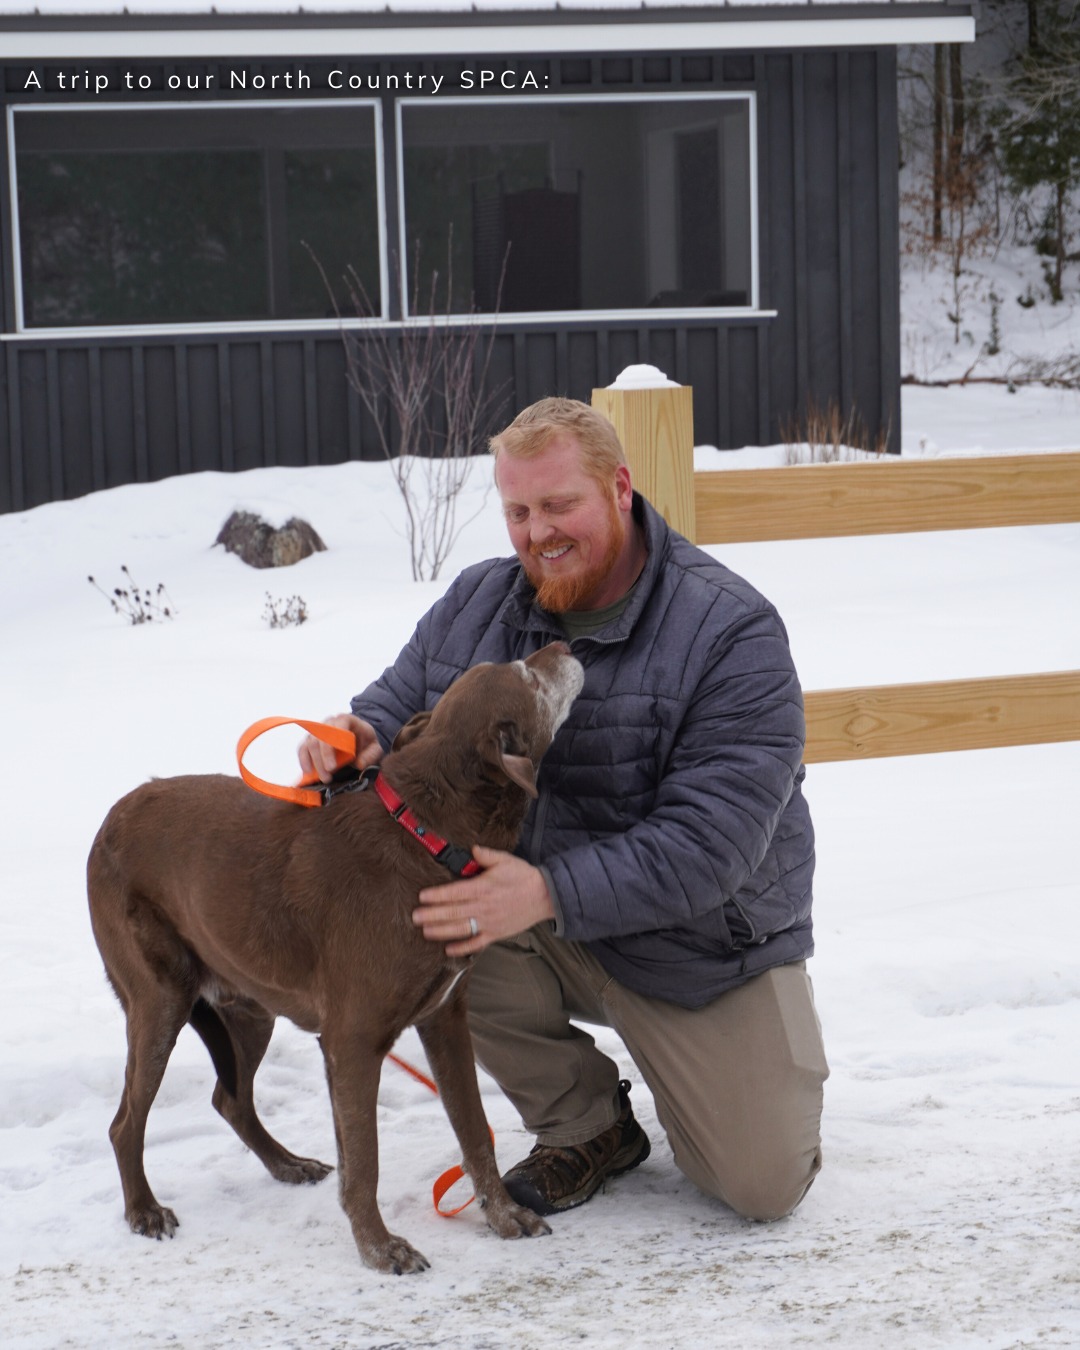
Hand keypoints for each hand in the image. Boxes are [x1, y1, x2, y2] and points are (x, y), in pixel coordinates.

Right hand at [297, 713, 382, 781]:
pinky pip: (303, 747)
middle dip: (321, 761)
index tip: (332, 767)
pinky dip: (303, 760)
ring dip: (313, 763)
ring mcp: (319, 729)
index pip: (333, 730)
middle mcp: (330, 722)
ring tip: (323, 778)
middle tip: (327, 778)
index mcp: (346, 719)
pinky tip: (307, 772)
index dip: (329, 749)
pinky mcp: (312, 738)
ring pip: (309, 743)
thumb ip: (370, 755)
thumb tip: (358, 764)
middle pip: (319, 739)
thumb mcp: (376, 747)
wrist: (362, 735)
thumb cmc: (368, 741)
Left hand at [413, 847, 555, 955]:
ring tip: (425, 931)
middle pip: (453, 912)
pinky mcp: (496, 933)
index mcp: (484, 888)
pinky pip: (476, 943)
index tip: (422, 897)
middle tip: (415, 917)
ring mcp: (489, 922)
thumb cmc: (523, 877)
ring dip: (441, 931)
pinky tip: (448, 949)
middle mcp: (484, 907)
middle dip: (432, 915)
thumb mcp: (505, 860)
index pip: (455, 893)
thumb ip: (487, 855)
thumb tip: (473, 849)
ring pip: (461, 929)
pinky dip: (462, 948)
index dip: (437, 895)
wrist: (545, 896)